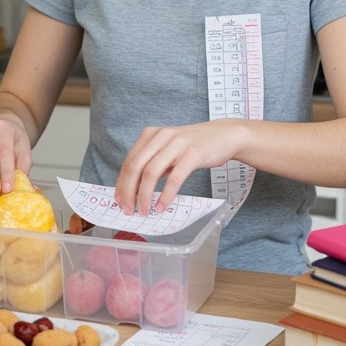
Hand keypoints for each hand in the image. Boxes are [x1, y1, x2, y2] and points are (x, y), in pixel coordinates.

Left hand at [115, 120, 241, 215]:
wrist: (225, 135)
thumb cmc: (194, 146)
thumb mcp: (169, 150)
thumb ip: (153, 163)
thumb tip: (135, 189)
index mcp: (150, 134)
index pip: (129, 162)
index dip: (121, 183)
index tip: (119, 200)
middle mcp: (160, 136)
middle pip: (135, 167)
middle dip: (128, 191)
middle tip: (127, 209)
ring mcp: (176, 144)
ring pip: (151, 173)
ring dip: (144, 195)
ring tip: (144, 210)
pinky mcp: (193, 154)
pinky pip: (175, 178)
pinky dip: (165, 194)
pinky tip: (162, 206)